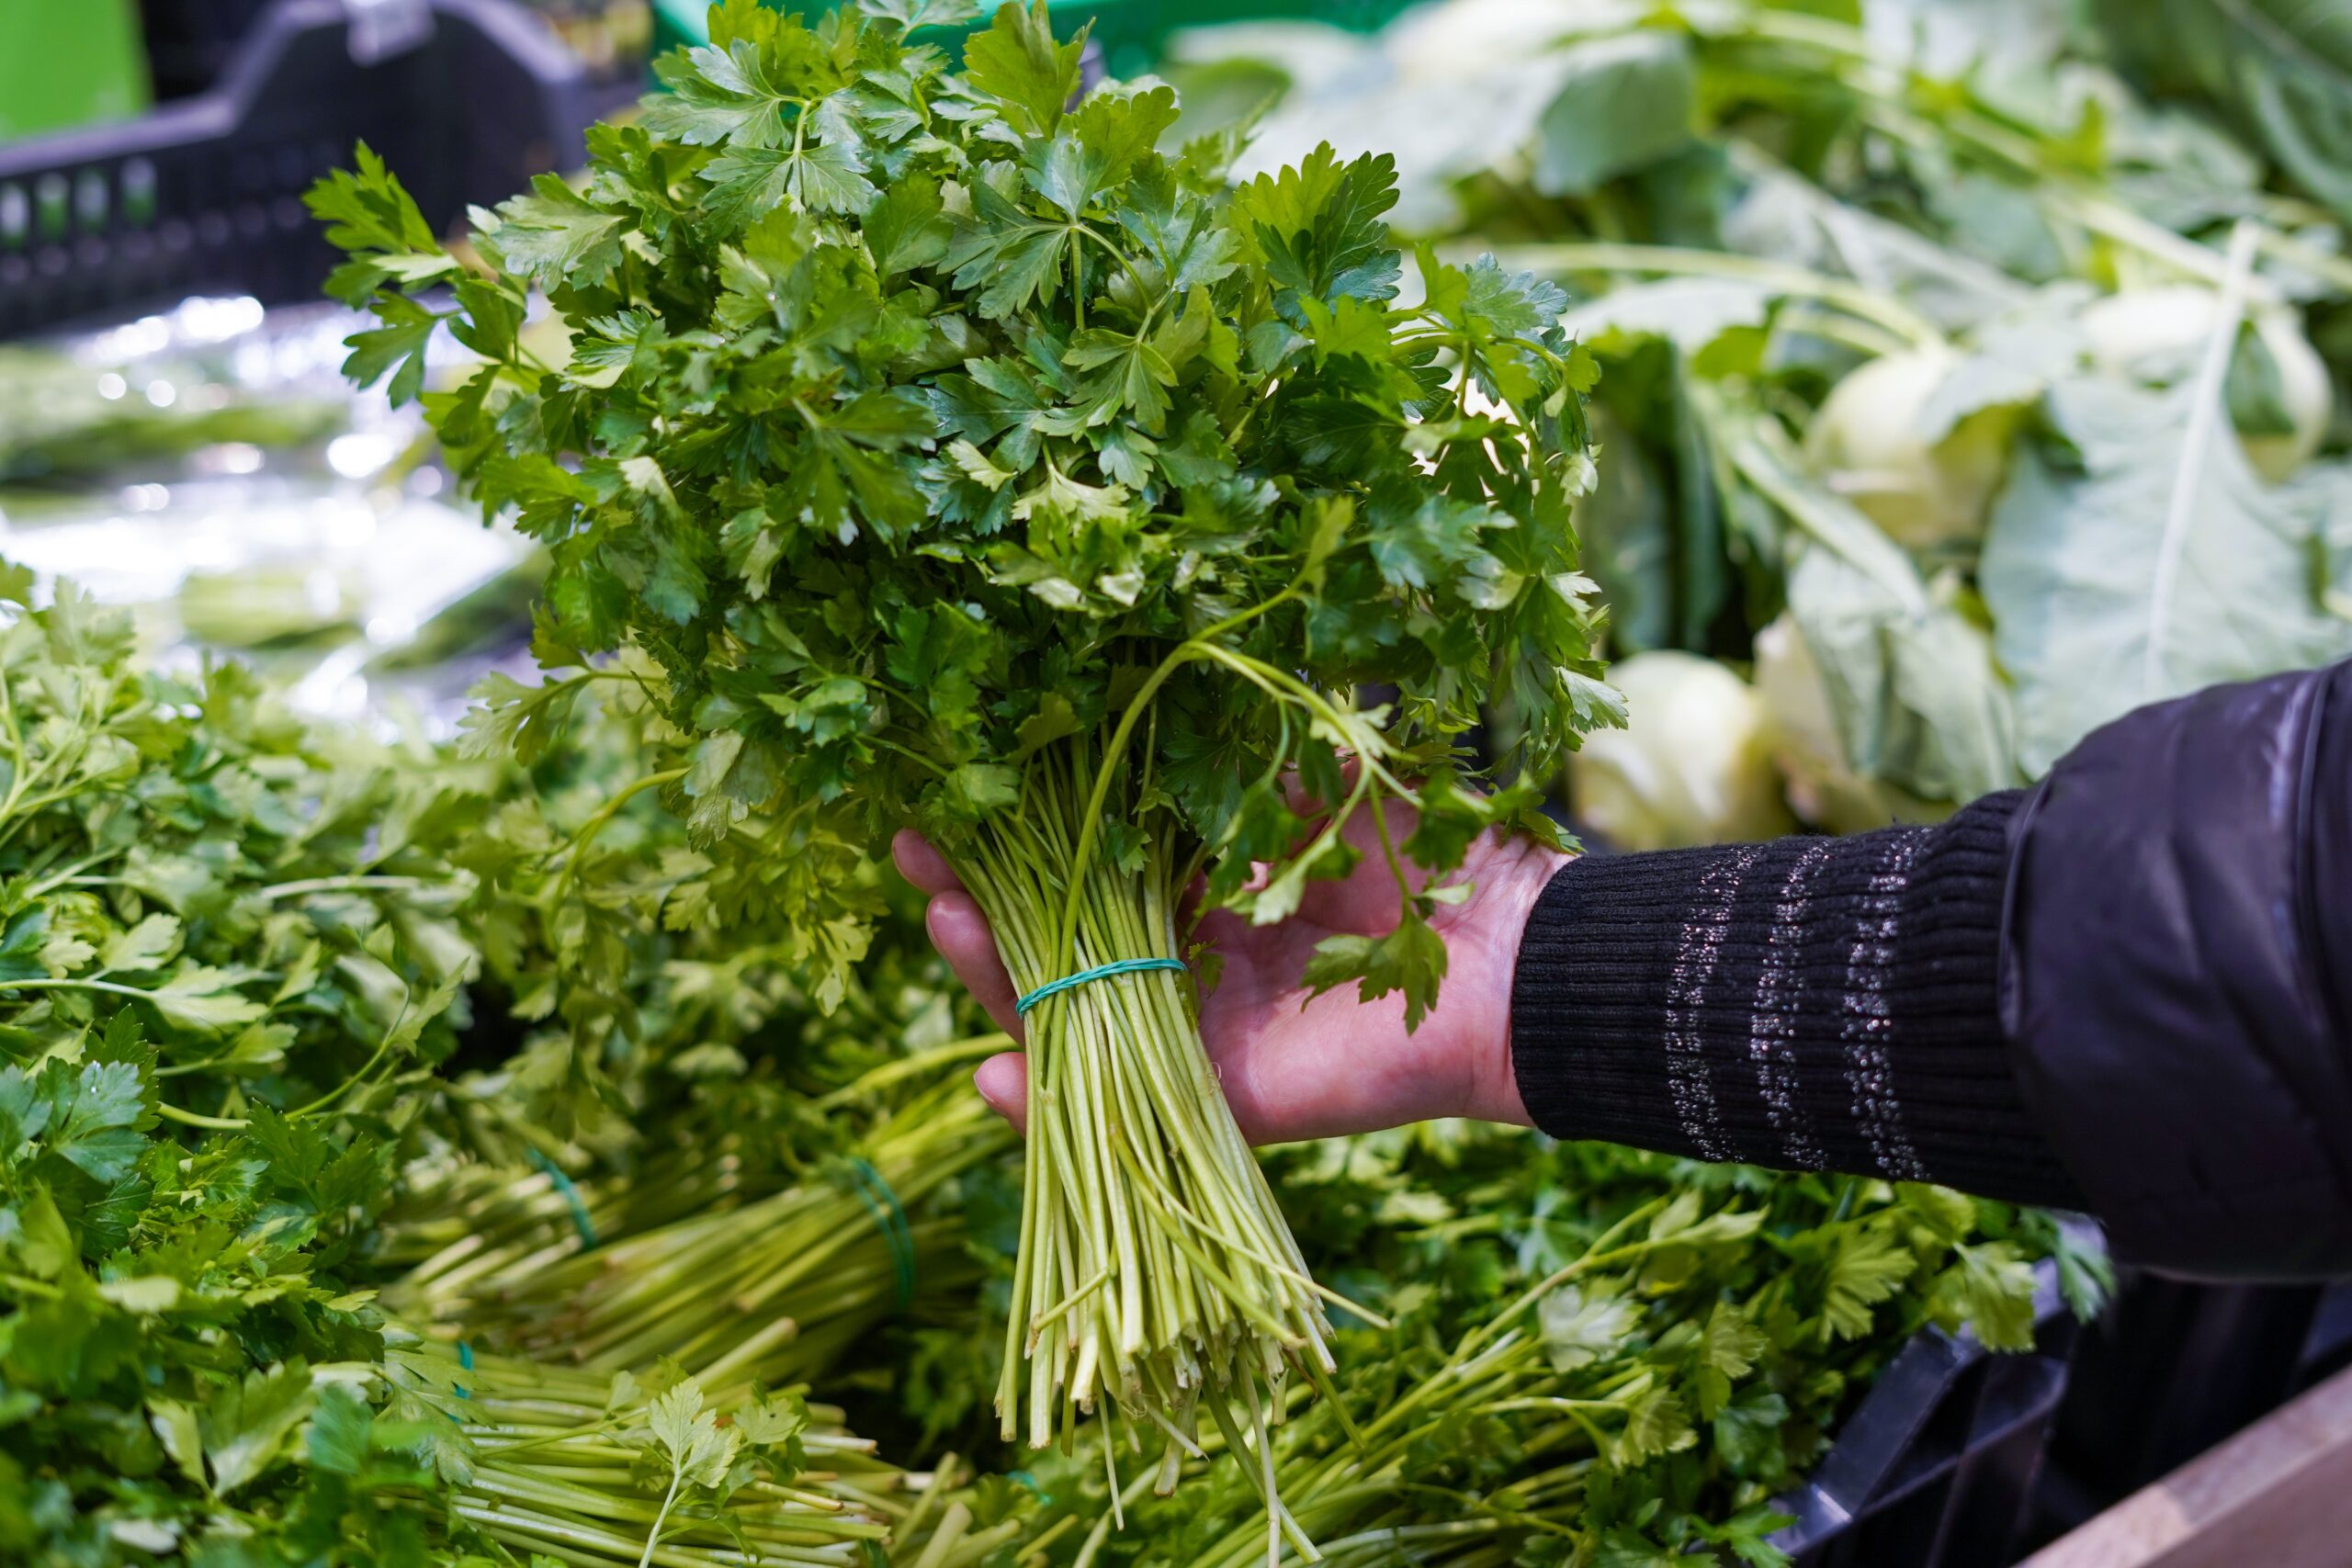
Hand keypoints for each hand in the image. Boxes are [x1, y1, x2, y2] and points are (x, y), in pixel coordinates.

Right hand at [891, 802, 1567, 1143]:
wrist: (1511, 951)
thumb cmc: (1424, 851)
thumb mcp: (1310, 776)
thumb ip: (1228, 749)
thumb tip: (1130, 679)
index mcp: (1200, 886)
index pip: (1079, 866)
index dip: (1012, 836)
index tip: (946, 795)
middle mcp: (1183, 961)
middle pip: (1051, 942)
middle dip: (977, 901)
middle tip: (916, 857)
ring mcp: (1194, 1035)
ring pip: (1069, 1018)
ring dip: (995, 980)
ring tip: (944, 924)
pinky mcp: (1220, 1099)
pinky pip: (1118, 1111)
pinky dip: (1048, 1108)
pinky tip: (993, 1076)